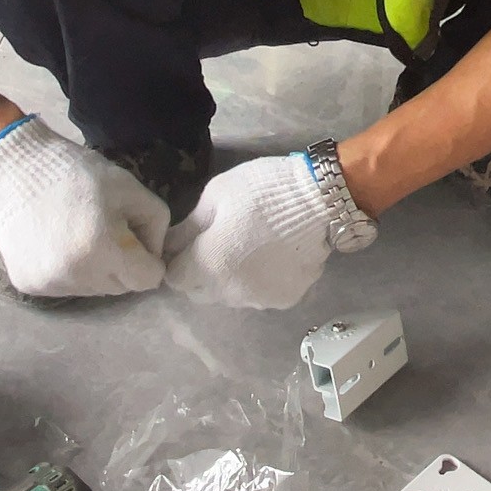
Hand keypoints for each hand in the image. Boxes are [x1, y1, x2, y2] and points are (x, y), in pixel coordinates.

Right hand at [0, 117, 169, 296]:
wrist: (15, 171)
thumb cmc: (77, 174)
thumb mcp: (130, 188)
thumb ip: (157, 224)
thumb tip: (155, 254)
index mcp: (104, 249)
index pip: (148, 280)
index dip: (148, 258)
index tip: (135, 237)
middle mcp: (76, 275)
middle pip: (121, 287)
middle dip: (123, 264)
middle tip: (105, 230)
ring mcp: (50, 284)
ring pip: (94, 290)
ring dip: (95, 269)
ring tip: (78, 234)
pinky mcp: (29, 285)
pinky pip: (66, 287)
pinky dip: (68, 271)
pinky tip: (57, 243)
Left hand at [164, 155, 331, 309]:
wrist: (319, 199)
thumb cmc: (261, 190)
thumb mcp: (216, 195)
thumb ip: (189, 226)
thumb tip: (170, 244)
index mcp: (209, 266)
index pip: (176, 279)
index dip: (178, 261)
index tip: (190, 245)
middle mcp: (231, 292)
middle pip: (201, 293)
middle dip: (200, 274)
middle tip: (217, 245)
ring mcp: (261, 300)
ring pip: (231, 297)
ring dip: (231, 281)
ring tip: (249, 250)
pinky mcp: (287, 299)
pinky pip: (261, 296)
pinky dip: (261, 282)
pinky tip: (273, 258)